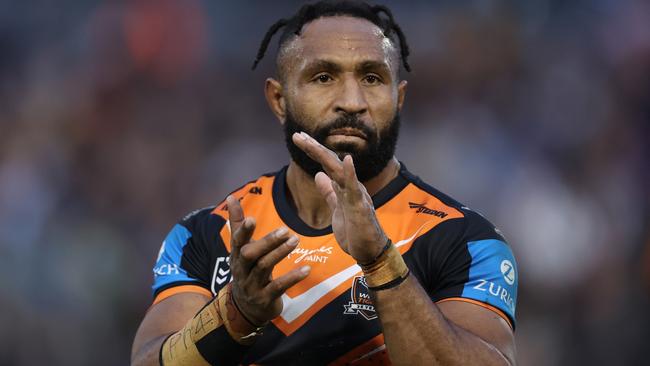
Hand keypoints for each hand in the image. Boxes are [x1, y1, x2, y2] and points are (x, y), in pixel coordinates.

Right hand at [226, 195, 310, 325]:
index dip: (244, 231)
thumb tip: (230, 196)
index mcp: (236, 255)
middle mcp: (241, 270)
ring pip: (264, 268)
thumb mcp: (240, 248)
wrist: (246, 308)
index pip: (237, 241)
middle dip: (267, 242)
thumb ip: (238, 223)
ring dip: (281, 253)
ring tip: (296, 241)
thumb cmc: (247, 270)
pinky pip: (279, 287)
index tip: (252, 219)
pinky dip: (292, 277)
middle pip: (250, 254)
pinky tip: (307, 268)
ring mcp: (252, 285)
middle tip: (286, 230)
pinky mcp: (265, 298)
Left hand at [291, 132, 386, 262]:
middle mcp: (351, 186)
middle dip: (313, 148)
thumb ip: (329, 192)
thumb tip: (318, 175)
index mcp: (344, 186)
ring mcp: (357, 195)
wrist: (370, 252)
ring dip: (324, 156)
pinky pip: (355, 188)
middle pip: (330, 162)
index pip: (326, 164)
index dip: (313, 150)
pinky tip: (348, 159)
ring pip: (338, 171)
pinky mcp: (360, 207)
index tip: (299, 138)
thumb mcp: (336, 208)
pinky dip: (351, 173)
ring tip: (310, 143)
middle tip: (297, 135)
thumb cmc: (355, 231)